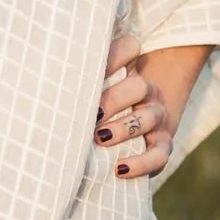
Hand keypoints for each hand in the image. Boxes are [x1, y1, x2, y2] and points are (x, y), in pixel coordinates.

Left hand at [94, 43, 209, 180]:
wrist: (143, 117)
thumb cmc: (108, 96)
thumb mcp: (99, 80)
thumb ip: (84, 73)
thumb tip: (56, 71)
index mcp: (132, 68)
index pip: (128, 50)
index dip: (113, 57)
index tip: (90, 68)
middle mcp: (148, 91)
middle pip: (138, 87)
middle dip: (113, 100)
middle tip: (91, 113)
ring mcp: (157, 118)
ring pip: (147, 118)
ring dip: (123, 128)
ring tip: (100, 137)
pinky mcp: (163, 145)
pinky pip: (159, 155)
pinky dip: (141, 163)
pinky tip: (119, 169)